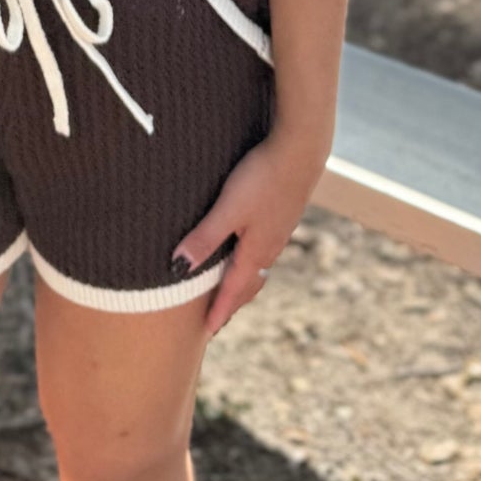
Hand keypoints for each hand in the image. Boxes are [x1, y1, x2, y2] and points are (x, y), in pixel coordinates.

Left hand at [170, 127, 328, 338]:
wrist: (300, 150)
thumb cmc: (262, 178)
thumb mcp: (228, 209)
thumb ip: (205, 238)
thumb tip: (179, 268)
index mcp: (255, 250)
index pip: (233, 290)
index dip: (219, 310)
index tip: (208, 331)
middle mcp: (270, 246)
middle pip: (249, 283)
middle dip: (233, 301)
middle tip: (218, 317)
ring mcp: (279, 230)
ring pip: (258, 265)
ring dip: (244, 281)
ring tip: (232, 288)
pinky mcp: (282, 213)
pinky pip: (265, 248)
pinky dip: (252, 260)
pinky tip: (250, 247)